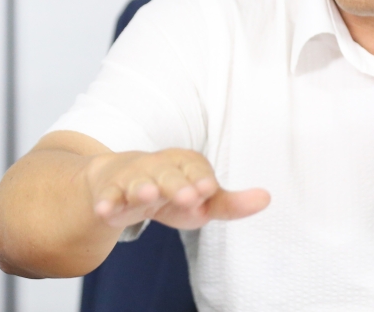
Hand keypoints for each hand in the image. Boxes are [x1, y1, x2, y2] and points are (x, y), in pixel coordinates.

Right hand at [84, 148, 269, 229]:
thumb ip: (231, 204)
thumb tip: (267, 198)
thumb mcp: (203, 200)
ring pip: (138, 183)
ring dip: (142, 189)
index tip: (208, 189)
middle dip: (177, 185)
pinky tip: (106, 210)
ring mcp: (133, 178)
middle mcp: (160, 166)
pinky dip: (106, 203)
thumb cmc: (173, 191)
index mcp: (186, 163)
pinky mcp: (109, 193)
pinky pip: (107, 197)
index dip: (201, 179)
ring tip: (147, 196)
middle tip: (187, 196)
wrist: (122, 181)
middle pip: (168, 175)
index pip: (196, 169)